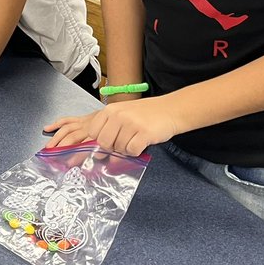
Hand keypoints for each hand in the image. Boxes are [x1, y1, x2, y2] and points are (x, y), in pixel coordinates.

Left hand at [43, 98, 179, 156]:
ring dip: (125, 150)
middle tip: (122, 145)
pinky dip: (136, 151)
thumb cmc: (145, 116)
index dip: (95, 143)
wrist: (171, 109)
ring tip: (135, 140)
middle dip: (110, 149)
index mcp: (109, 111)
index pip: (92, 133)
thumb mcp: (123, 117)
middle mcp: (118, 115)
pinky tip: (142, 143)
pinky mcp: (143, 133)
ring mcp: (131, 123)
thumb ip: (109, 131)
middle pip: (102, 143)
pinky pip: (132, 151)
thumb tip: (98, 154)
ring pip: (118, 149)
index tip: (99, 148)